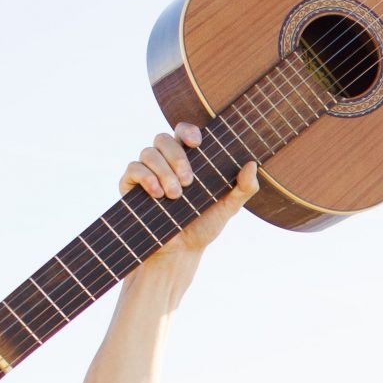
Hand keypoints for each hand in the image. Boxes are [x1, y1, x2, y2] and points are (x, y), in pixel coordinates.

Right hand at [119, 126, 256, 257]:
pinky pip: (133, 168)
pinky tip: (157, 193)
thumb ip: (243, 188)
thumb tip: (252, 164)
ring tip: (176, 195)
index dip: (188, 131)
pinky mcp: (130, 184)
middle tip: (189, 181)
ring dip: (163, 171)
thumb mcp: (229, 208)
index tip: (196, 143)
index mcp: (189, 160)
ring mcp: (147, 171)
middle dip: (177, 157)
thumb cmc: (204, 226)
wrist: (180, 251)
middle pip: (163, 138)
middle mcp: (165, 161)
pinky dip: (146, 177)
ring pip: (148, 152)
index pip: (184, 133)